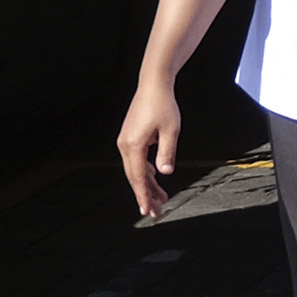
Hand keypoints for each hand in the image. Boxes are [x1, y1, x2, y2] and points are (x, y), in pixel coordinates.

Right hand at [119, 77, 183, 217]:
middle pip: (136, 177)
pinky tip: (155, 178)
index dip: (143, 196)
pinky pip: (138, 160)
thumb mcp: (170, 130)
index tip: (147, 210)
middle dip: (146, 195)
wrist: (154, 84)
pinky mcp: (131, 137)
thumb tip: (165, 172)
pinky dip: (147, 171)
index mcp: (133, 145)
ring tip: (161, 199)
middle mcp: (125, 144)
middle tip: (156, 211)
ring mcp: (126, 141)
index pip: (138, 177)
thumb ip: (167, 152)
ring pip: (137, 169)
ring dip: (148, 184)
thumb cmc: (163, 104)